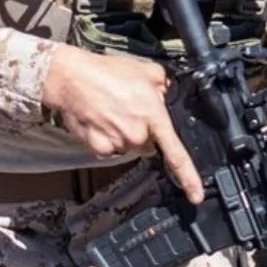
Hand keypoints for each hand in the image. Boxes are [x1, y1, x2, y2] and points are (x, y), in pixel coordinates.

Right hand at [42, 44, 203, 203]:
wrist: (70, 78)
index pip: (176, 154)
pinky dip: (107, 138)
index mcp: (153, 116)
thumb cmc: (105, 72)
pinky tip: (102, 120)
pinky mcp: (99, 148)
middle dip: (144, 132)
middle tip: (131, 110)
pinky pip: (110, 149)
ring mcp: (117, 143)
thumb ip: (165, 85)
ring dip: (125, 134)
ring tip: (114, 111)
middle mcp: (137, 134)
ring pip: (129, 147)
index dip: (189, 178)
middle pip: (149, 145)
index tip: (196, 196)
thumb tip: (171, 95)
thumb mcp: (147, 70)